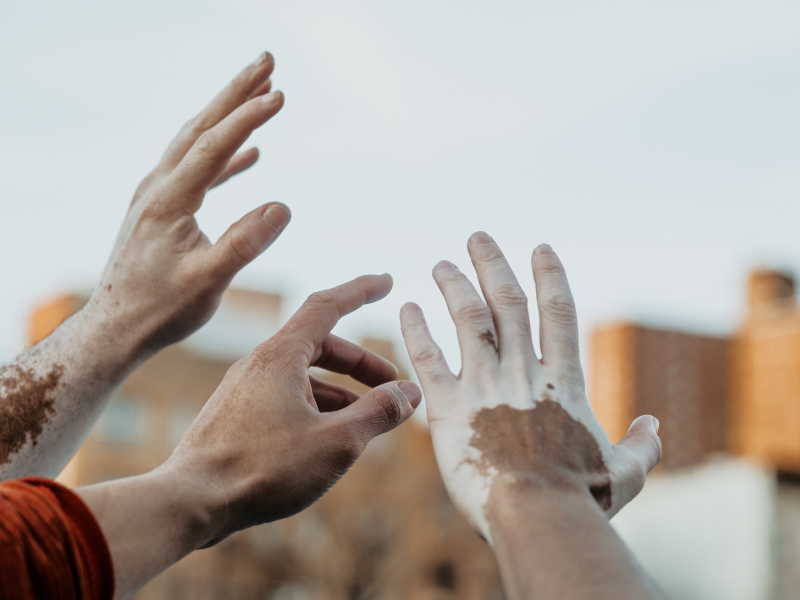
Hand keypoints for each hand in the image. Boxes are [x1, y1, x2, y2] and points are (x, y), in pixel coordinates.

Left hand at [86, 52, 288, 352]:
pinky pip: (198, 168)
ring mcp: (158, 195)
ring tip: (262, 94)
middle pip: (202, 127)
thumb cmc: (160, 309)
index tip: (279, 94)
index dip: (247, 118)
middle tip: (267, 61)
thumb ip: (244, 244)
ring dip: (230, 116)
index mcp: (169, 200)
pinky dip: (226, 154)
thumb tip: (283, 206)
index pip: (213, 146)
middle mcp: (158, 187)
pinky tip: (251, 155)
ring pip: (198, 142)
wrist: (116, 326)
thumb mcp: (207, 282)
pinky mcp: (163, 209)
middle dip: (236, 92)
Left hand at [165, 274, 421, 543]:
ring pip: (302, 377)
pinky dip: (314, 408)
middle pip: (320, 345)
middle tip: (392, 385)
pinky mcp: (235, 415)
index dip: (361, 291)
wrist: (188, 502)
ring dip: (340, 391)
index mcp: (281, 356)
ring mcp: (243, 390)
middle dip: (361, 363)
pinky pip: (284, 398)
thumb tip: (410, 392)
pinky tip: (327, 438)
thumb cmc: (262, 469)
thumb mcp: (336, 442)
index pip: (327, 306)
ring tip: (368, 419)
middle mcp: (259, 364)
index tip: (387, 282)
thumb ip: (378, 412)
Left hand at [399, 232, 660, 542]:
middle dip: (493, 264)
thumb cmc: (582, 499)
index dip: (550, 275)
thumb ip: (642, 445)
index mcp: (565, 380)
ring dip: (454, 285)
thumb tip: (656, 425)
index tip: (541, 247)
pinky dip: (416, 330)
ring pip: (468, 318)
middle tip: (477, 236)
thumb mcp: (625, 473)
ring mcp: (484, 385)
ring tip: (441, 264)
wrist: (537, 517)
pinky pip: (428, 358)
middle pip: (507, 302)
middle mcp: (523, 371)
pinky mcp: (448, 407)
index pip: (558, 312)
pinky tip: (407, 307)